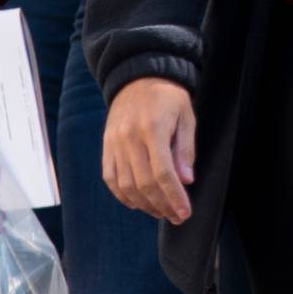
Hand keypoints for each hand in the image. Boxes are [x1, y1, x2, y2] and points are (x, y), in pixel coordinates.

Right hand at [102, 79, 197, 224]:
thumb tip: (186, 181)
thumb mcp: (186, 116)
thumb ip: (185, 149)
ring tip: (161, 212)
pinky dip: (123, 195)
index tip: (185, 213)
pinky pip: (111, 178)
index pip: (163, 173)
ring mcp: (114, 143)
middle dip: (162, 205)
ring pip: (126, 185)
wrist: (138, 77)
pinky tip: (138, 203)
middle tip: (176, 217)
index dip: (174, 197)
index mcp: (152, 128)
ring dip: (144, 204)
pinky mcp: (106, 146)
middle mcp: (129, 137)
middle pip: (144, 183)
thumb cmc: (168, 97)